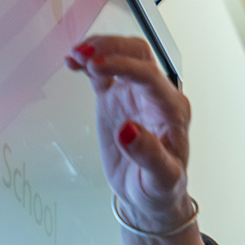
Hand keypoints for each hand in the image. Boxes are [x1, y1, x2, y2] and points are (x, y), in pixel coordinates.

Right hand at [68, 36, 192, 234]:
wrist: (149, 195)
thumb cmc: (160, 187)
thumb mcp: (160, 179)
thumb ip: (149, 155)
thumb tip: (128, 130)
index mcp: (172, 110)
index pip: (150, 77)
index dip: (124, 67)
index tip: (96, 68)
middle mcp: (157, 96)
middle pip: (139, 55)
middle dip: (112, 49)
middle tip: (84, 56)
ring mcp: (136, 95)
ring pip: (123, 55)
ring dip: (100, 49)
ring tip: (75, 56)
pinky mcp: (117, 99)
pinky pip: (103, 73)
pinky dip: (88, 63)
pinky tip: (72, 62)